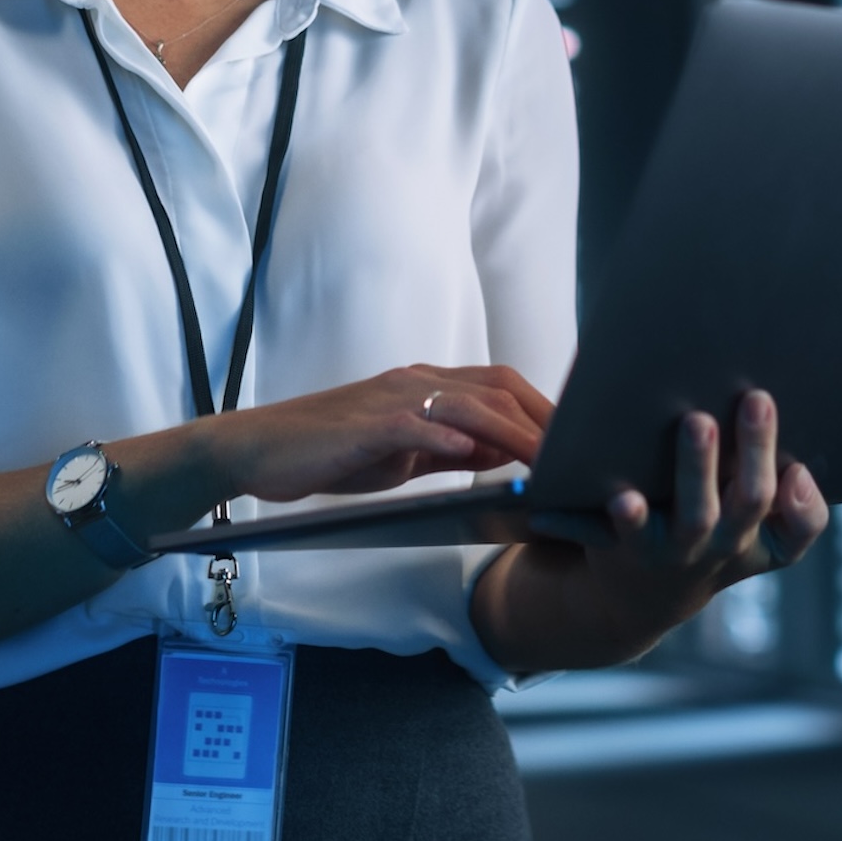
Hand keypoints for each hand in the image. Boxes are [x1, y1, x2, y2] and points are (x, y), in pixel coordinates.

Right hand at [205, 364, 553, 503]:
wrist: (259, 450)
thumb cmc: (333, 454)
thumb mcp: (404, 454)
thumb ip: (452, 449)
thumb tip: (505, 454)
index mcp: (429, 386)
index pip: (502, 388)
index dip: (544, 411)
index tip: (582, 440)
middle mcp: (416, 382)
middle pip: (497, 389)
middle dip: (543, 420)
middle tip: (581, 453)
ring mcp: (391, 399)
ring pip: (466, 403)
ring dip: (511, 431)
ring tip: (546, 459)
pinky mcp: (364, 424)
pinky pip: (412, 423)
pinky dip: (445, 434)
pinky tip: (471, 452)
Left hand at [524, 389, 829, 660]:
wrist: (645, 594)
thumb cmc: (710, 532)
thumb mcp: (751, 527)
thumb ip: (770, 480)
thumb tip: (766, 409)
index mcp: (763, 537)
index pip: (800, 528)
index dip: (804, 502)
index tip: (799, 466)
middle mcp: (725, 545)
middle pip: (751, 500)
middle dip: (756, 448)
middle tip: (756, 399)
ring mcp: (678, 549)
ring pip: (696, 515)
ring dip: (698, 468)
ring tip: (697, 420)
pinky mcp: (630, 547)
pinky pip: (630, 533)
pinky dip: (628, 517)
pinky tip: (622, 495)